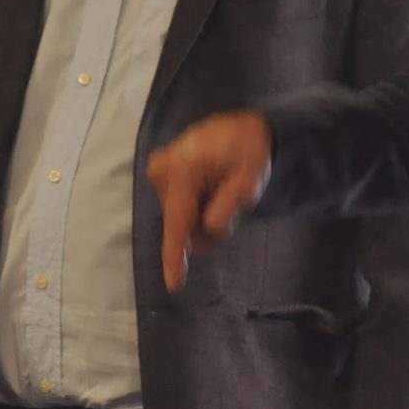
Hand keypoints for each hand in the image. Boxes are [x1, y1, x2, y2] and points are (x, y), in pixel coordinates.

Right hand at [146, 111, 271, 290]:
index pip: (177, 223)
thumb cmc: (250, 149)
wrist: (243, 124)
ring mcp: (158, 169)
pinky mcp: (159, 170)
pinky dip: (196, 203)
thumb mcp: (250, 180)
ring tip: (221, 187)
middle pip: (182, 223)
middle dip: (205, 224)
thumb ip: (228, 207)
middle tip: (231, 201)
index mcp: (184, 170)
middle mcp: (164, 169)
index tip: (173, 284)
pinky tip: (210, 185)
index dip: (175, 256)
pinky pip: (177, 204)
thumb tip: (207, 229)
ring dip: (202, 213)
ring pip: (180, 216)